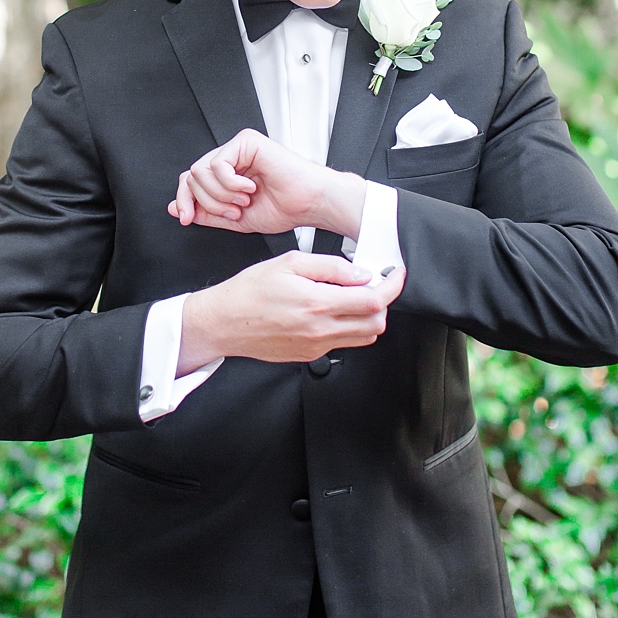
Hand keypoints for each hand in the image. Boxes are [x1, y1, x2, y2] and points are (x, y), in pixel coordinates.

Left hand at [168, 128, 365, 238]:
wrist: (309, 203)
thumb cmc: (285, 208)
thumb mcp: (234, 218)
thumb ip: (205, 213)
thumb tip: (174, 208)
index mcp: (228, 174)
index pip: (190, 182)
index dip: (184, 201)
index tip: (187, 219)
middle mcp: (231, 158)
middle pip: (190, 177)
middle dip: (208, 203)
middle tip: (234, 211)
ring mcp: (238, 148)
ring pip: (200, 171)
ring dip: (221, 195)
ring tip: (244, 200)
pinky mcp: (247, 142)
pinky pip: (218, 164)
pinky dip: (230, 183)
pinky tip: (250, 187)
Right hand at [179, 251, 406, 370]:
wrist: (222, 323)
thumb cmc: (249, 291)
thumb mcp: (290, 263)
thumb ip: (331, 267)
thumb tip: (360, 273)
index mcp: (317, 304)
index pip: (373, 301)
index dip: (393, 286)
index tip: (395, 274)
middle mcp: (320, 330)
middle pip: (376, 323)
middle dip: (383, 302)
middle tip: (374, 284)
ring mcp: (315, 346)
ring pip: (363, 337)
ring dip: (368, 317)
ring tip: (353, 297)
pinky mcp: (308, 355)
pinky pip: (342, 343)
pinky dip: (348, 327)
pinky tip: (332, 310)